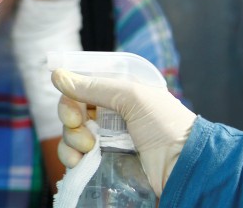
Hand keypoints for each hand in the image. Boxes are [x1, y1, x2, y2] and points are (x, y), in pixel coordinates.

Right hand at [52, 68, 196, 196]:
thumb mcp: (132, 96)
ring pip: (71, 133)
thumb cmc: (165, 124)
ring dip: (70, 139)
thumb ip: (93, 86)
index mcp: (119, 93)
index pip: (83, 86)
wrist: (186, 167)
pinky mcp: (104, 162)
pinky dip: (70, 157)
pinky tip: (77, 161)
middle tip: (78, 125)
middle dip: (70, 117)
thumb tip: (56, 75)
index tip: (71, 103)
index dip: (71, 92)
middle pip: (73, 109)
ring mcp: (106, 140)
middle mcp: (110, 114)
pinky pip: (75, 156)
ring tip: (87, 147)